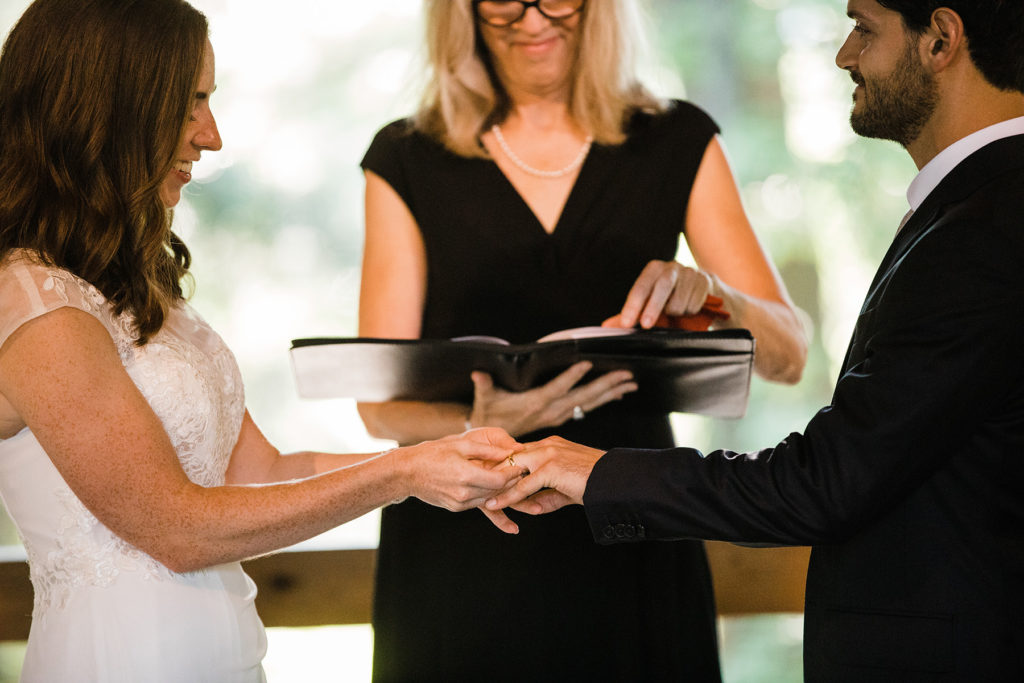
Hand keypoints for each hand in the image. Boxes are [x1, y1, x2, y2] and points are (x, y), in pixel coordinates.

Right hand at [396, 428, 525, 532]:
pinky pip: (478, 502)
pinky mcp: (456, 508)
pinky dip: (488, 495)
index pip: (500, 480)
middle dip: (511, 483)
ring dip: (501, 491)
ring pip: (490, 499)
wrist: (408, 472)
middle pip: (497, 492)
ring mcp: (459, 503)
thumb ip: (488, 450)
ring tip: (514, 482)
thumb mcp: (461, 446)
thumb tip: (511, 450)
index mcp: (466, 475)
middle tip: (524, 474)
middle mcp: (464, 493)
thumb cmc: (433, 453)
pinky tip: (496, 490)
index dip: (514, 474)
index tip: (522, 466)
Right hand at [468, 362, 636, 437]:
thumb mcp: (484, 401)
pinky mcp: (560, 417)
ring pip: (589, 403)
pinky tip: (618, 393)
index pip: (556, 389)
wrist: (494, 444)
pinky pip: (586, 408)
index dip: (571, 377)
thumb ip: (484, 386)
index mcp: (535, 404)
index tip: (587, 364)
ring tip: (630, 382)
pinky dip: (603, 399)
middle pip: (582, 397)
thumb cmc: (489, 416)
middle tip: (626, 374)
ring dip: (611, 392)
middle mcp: (551, 411)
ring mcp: (558, 415)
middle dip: (605, 385)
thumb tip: (478, 373)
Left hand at [485, 436, 604, 515]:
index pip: (518, 452)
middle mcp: (547, 445)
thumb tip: (534, 507)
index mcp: (550, 445)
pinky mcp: (551, 468)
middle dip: (491, 470)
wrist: (615, 481)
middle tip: (472, 483)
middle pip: (510, 456)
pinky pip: (523, 485)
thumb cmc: (595, 484)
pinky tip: (495, 504)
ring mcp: (548, 454)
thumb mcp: (566, 489)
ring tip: (477, 495)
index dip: (501, 465)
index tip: (484, 476)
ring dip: (494, 484)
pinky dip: (507, 496)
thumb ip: (548, 495)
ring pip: (512, 469)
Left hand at [604, 260, 715, 329]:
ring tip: (676, 314)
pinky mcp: (706, 281)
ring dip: (676, 313)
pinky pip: (695, 303)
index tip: (627, 323)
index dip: (633, 305)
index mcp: (654, 269)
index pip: (640, 287)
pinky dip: (690, 312)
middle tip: (646, 325)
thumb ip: (631, 314)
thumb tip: (607, 326)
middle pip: (662, 286)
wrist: (705, 290)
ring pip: (680, 299)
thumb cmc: (671, 297)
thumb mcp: (650, 304)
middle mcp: (671, 267)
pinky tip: (690, 310)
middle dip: (653, 307)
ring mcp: (690, 272)